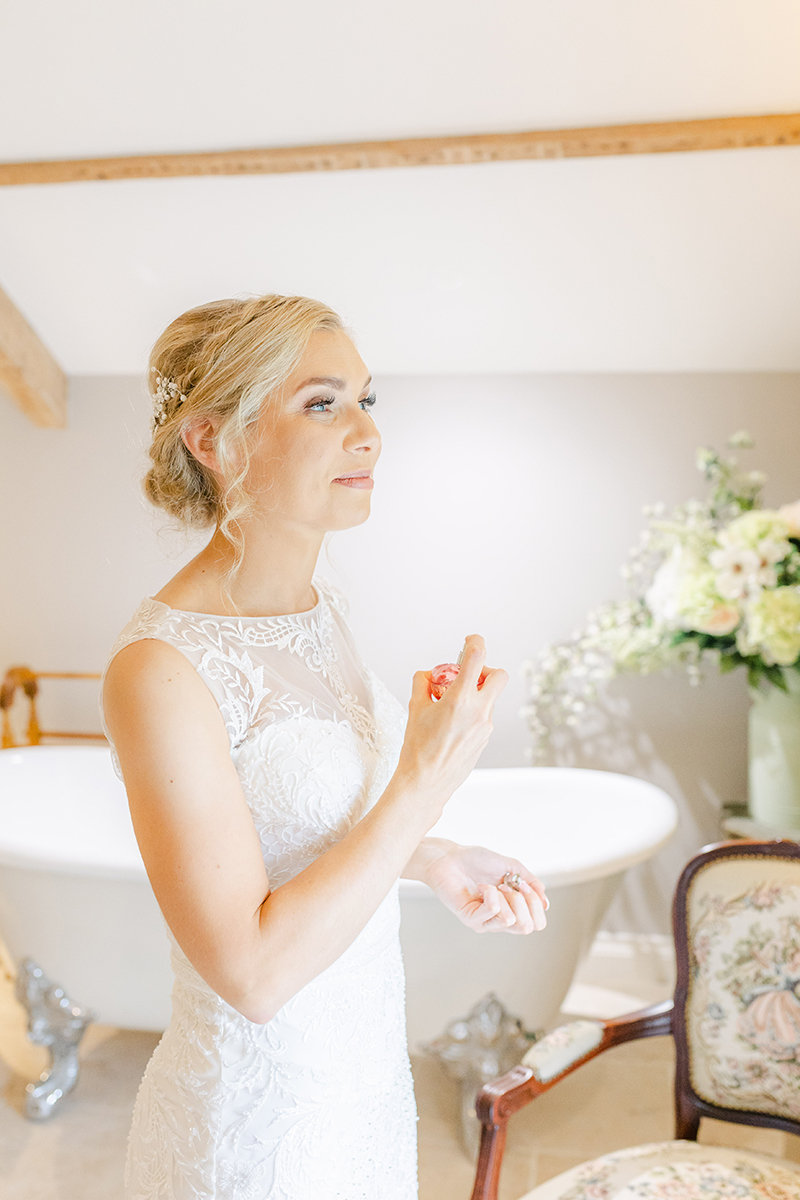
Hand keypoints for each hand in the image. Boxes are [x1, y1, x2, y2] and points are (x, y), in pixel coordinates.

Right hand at [395, 635, 507, 811]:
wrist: (425, 782)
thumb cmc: (417, 748)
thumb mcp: (414, 708)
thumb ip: (423, 684)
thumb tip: (429, 675)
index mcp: (460, 699)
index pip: (477, 657)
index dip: (475, 642)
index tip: (469, 641)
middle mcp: (479, 711)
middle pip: (499, 676)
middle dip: (486, 670)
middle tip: (468, 677)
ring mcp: (485, 727)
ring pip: (491, 698)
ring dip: (477, 693)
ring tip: (452, 706)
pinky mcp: (486, 739)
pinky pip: (485, 716)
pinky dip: (474, 712)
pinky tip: (454, 724)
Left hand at [420, 840, 547, 933]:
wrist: (449, 857)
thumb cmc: (476, 861)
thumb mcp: (511, 867)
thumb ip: (531, 883)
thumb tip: (546, 903)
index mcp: (512, 910)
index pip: (537, 923)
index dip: (536, 903)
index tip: (524, 884)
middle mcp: (499, 920)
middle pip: (528, 927)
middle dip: (524, 901)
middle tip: (508, 885)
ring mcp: (485, 922)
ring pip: (512, 921)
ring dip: (507, 897)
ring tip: (493, 886)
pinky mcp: (471, 919)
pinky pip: (492, 912)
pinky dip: (491, 894)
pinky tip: (481, 887)